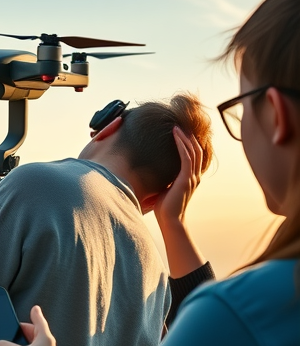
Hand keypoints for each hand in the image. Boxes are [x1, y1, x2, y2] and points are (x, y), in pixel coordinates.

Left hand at [153, 126, 205, 276]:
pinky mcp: (185, 179)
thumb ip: (162, 179)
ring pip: (192, 151)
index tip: (180, 131)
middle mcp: (194, 176)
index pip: (193, 155)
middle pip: (195, 149)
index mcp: (190, 178)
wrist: (170, 222)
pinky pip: (186, 157)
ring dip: (184, 137)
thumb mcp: (163, 189)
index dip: (189, 143)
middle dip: (188, 136)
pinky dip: (181, 145)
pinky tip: (175, 135)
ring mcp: (191, 177)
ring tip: (177, 126)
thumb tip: (149, 172)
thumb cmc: (164, 208)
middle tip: (180, 123)